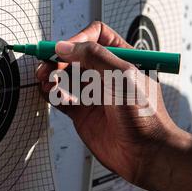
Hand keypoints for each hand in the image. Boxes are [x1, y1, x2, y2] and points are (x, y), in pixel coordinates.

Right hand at [36, 21, 191, 190]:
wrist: (146, 154)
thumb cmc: (146, 115)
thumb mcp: (122, 75)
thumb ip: (93, 56)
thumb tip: (65, 46)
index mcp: (122, 59)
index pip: (97, 36)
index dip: (79, 38)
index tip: (65, 48)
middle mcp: (107, 74)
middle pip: (76, 56)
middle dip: (59, 57)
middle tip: (46, 63)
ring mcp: (94, 94)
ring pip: (66, 76)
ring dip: (52, 74)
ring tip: (45, 78)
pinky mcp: (84, 113)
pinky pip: (62, 98)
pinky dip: (52, 94)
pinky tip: (51, 94)